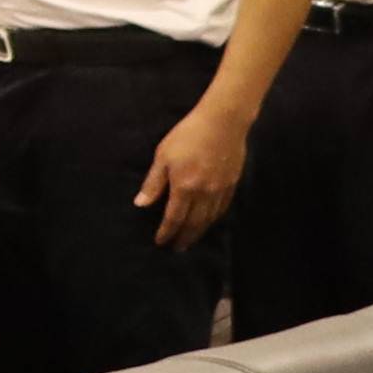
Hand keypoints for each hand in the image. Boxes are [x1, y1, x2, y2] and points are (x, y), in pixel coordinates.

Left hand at [139, 98, 249, 238]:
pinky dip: (213, 219)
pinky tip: (209, 221)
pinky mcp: (232, 184)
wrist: (222, 123)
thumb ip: (153, 183)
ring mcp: (220, 190)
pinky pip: (222, 209)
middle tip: (177, 249)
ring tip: (191, 240)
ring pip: (209, 219)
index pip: (174, 218)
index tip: (160, 242)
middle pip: (194, 224)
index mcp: (184, 188)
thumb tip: (141, 204)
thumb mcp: (163, 156)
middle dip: (184, 238)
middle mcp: (204, 194)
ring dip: (199, 232)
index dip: (166, 232)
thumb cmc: (187, 136)